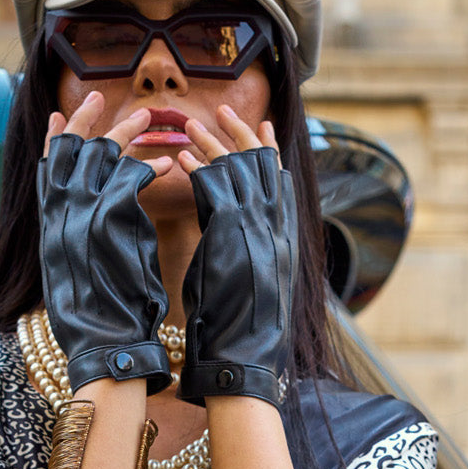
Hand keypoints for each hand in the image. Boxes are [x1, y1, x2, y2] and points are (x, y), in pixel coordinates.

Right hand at [38, 93, 171, 395]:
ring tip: (145, 116)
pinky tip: (168, 163)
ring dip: (123, 133)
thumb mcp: (75, 275)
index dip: (53, 140)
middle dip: (84, 120)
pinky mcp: (108, 222)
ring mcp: (80, 217)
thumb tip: (88, 227)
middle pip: (66, 151)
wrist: (103, 347)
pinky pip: (129, 179)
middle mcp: (58, 217)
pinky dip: (150, 168)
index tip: (58, 114)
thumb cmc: (96, 321)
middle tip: (99, 95)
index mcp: (49, 228)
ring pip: (99, 156)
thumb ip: (77, 243)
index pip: (45, 171)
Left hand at [178, 109, 296, 407]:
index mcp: (283, 239)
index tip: (259, 126)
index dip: (267, 152)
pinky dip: (200, 171)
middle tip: (222, 107)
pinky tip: (184, 156)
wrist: (245, 361)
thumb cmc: (242, 334)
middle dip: (240, 134)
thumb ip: (246, 255)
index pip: (278, 182)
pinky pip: (216, 192)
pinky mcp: (235, 238)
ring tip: (192, 122)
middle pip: (261, 166)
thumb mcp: (248, 286)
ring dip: (213, 143)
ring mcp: (259, 231)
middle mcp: (277, 230)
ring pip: (238, 171)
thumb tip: (236, 241)